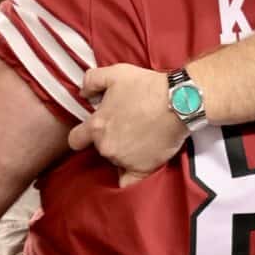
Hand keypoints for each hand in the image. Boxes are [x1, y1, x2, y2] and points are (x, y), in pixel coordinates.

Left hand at [67, 63, 187, 186]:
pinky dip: (130, 176)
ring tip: (140, 137)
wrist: (178, 101)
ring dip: (123, 152)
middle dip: (109, 138)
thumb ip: (91, 80)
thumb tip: (83, 92)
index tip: (93, 130)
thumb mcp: (116, 73)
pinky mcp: (142, 169)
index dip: (82, 134)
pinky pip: (129, 182)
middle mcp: (106, 146)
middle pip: (100, 148)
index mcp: (97, 126)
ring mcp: (123, 160)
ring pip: (116, 161)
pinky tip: (136, 166)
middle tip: (126, 126)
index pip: (75, 139)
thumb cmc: (148, 86)